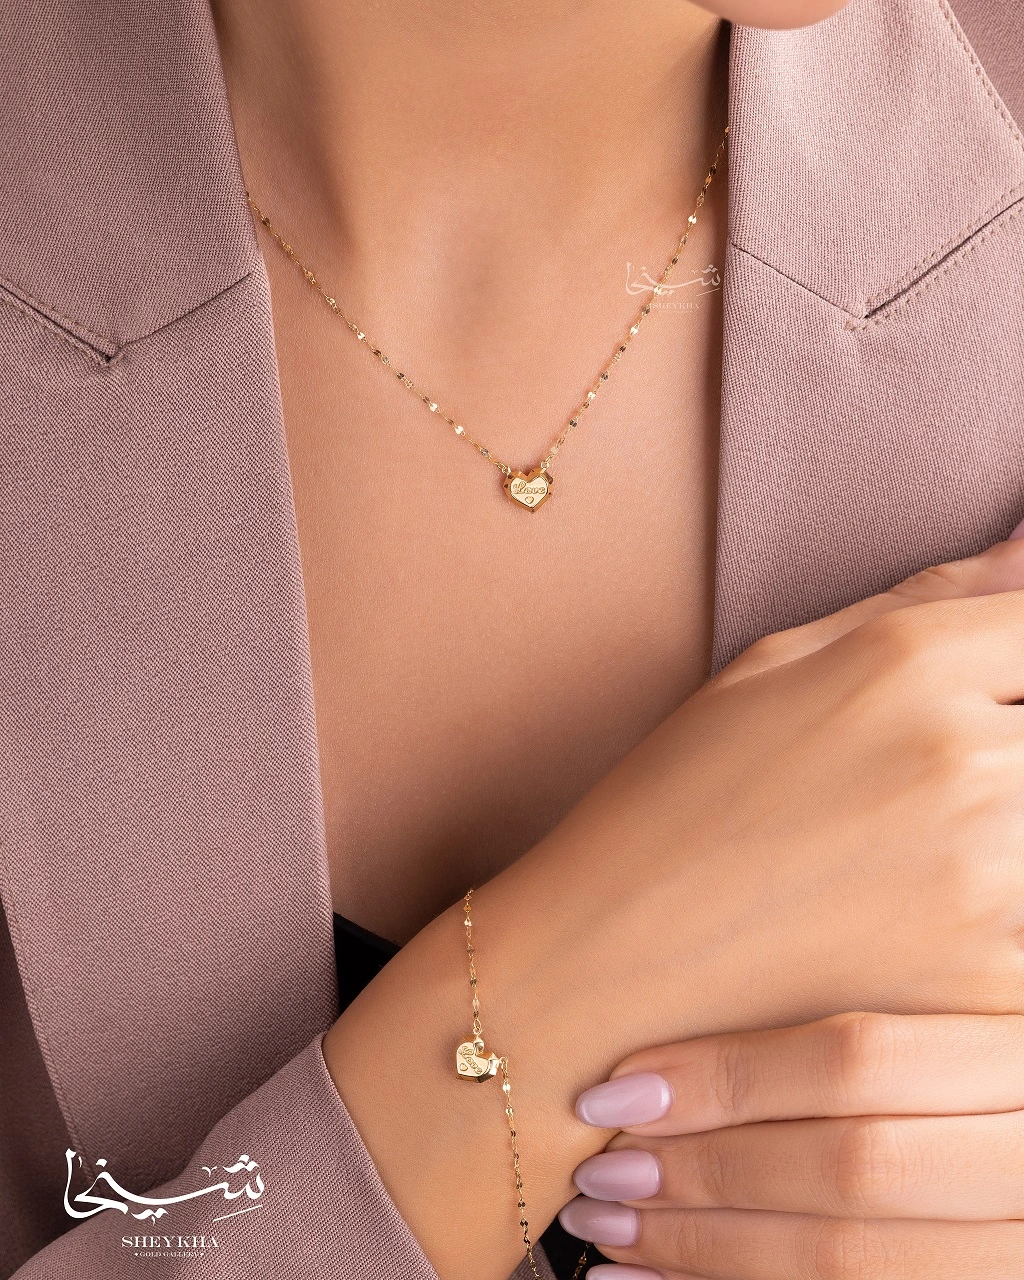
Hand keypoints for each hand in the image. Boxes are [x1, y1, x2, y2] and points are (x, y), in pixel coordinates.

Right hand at [328, 536, 1023, 1278]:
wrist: (605, 973)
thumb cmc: (672, 807)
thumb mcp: (770, 669)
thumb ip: (922, 600)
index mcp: (906, 665)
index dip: (1016, 660)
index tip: (984, 696)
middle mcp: (965, 763)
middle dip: (1008, 737)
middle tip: (906, 791)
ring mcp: (989, 883)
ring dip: (1005, 818)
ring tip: (894, 843)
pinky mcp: (994, 989)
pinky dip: (1001, 908)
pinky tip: (909, 908)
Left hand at [562, 1012, 1023, 1277]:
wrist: (1001, 1150)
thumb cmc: (946, 1056)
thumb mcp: (943, 999)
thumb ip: (858, 991)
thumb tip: (698, 950)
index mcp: (1013, 1054)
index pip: (860, 1061)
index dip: (729, 1077)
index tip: (617, 1086)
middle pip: (851, 1167)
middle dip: (709, 1172)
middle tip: (601, 1167)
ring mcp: (1011, 1246)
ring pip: (846, 1261)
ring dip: (706, 1249)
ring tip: (608, 1225)